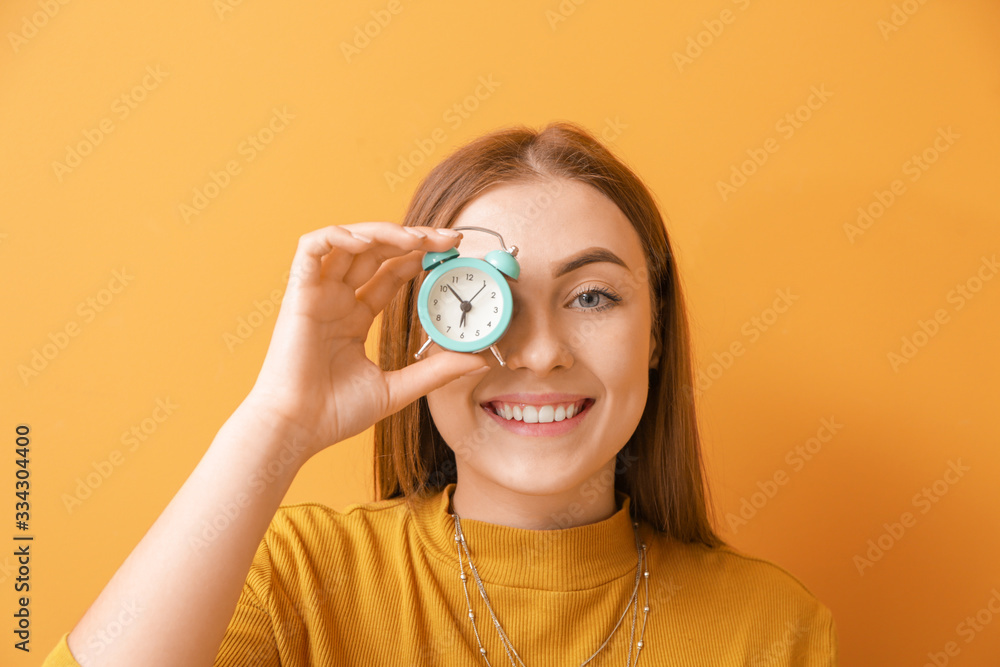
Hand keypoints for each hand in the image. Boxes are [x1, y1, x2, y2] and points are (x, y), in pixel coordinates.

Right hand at [240, 223, 488, 462]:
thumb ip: (437, 370)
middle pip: (376, 251)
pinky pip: (311, 247)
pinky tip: (367, 241)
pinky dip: (338, 235)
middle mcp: (336, 300)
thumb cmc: (335, 413)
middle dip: (413, 238)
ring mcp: (317, 294)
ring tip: (417, 239)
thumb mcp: (399, 388)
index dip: (420, 257)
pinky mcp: (298, 294)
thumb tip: (480, 360)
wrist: (298, 429)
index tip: (454, 253)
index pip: (391, 273)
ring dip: (383, 231)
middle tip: (449, 239)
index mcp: (355, 318)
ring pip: (348, 241)